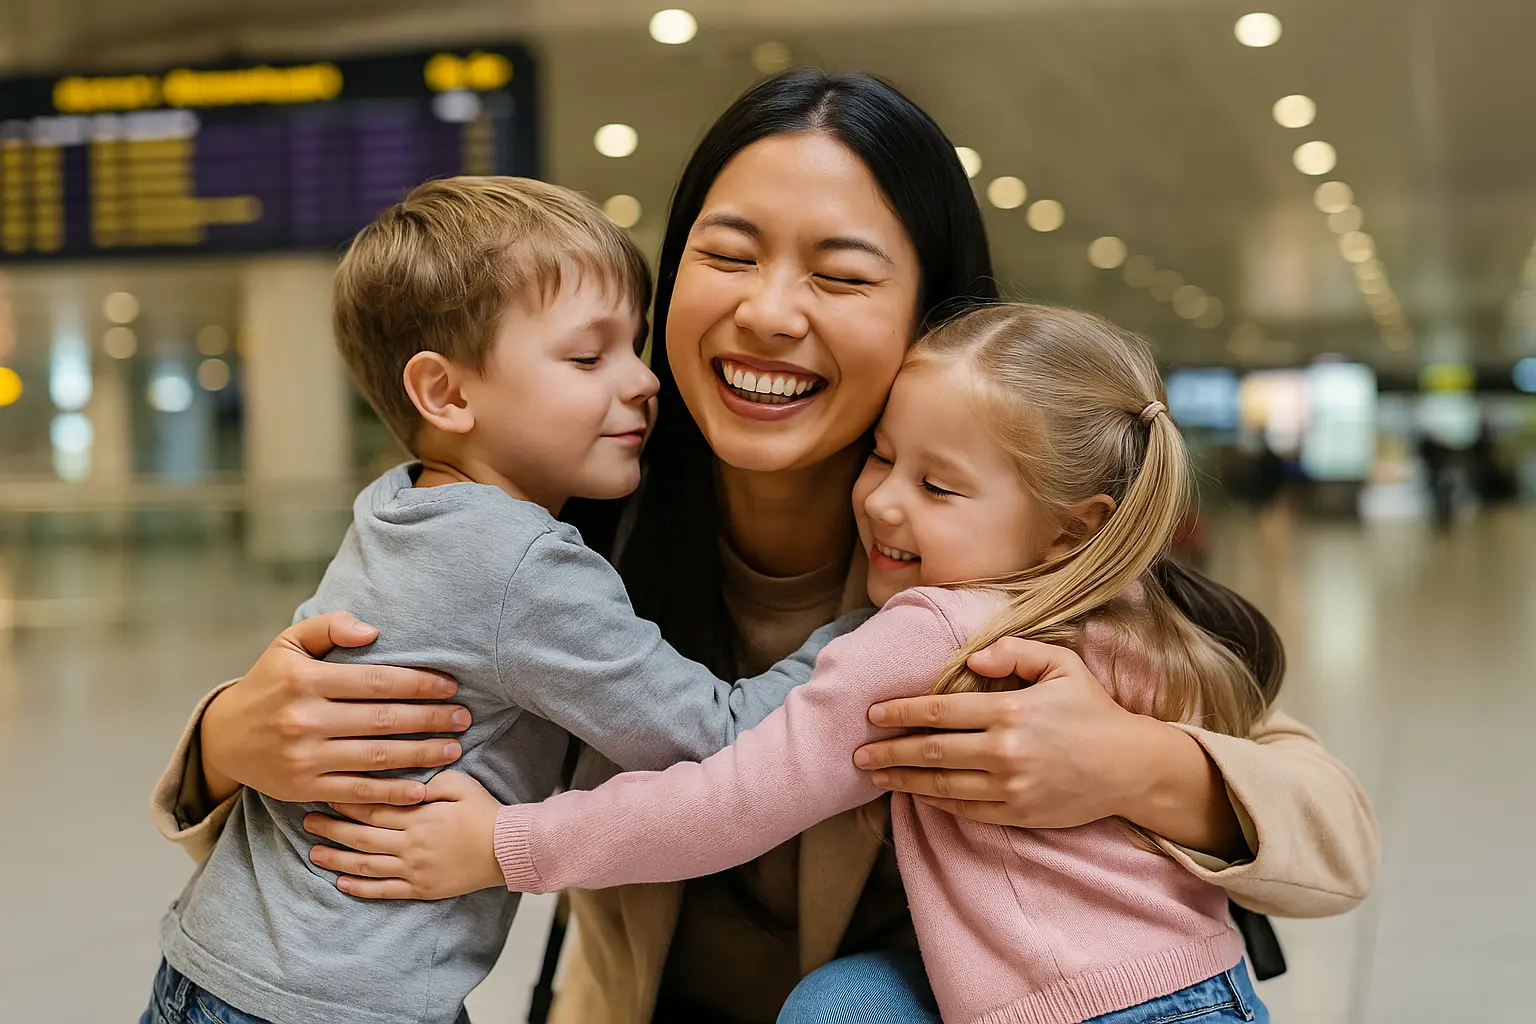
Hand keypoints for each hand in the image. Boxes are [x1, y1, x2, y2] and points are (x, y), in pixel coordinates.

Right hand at [200, 611, 469, 805]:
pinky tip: (421, 790)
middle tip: (464, 718)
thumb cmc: (269, 684)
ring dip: (421, 754)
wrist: (223, 737)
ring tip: (453, 749)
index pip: (377, 681)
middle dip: (430, 719)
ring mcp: (305, 758)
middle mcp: (305, 720)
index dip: (419, 683)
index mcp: (305, 681)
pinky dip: (392, 793)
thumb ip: (330, 627)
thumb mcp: (288, 644)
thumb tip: (372, 632)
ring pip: (376, 757)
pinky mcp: (303, 788)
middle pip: (384, 720)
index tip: (450, 685)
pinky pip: (357, 792)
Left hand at [305, 770, 505, 899]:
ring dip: (336, 859)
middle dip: (332, 827)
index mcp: (418, 816)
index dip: (346, 801)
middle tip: (307, 821)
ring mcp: (413, 869)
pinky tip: (341, 883)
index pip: (372, 807)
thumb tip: (408, 781)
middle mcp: (409, 844)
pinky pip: (383, 890)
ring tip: (314, 853)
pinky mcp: (420, 888)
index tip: (325, 793)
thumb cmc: (485, 813)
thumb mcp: (461, 784)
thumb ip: (432, 780)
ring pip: (365, 865)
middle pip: (360, 836)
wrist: (507, 850)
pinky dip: (360, 888)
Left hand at [854, 638, 1245, 856]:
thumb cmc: (1092, 710)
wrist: (1130, 766)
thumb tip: (972, 660)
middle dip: (888, 752)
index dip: (901, 713)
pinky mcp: (1018, 814)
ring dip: (903, 780)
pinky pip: (965, 810)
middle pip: (931, 751)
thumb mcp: (1061, 665)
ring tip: (877, 777)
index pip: (939, 712)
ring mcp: (1010, 787)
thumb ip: (1014, 652)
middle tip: (857, 755)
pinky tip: (917, 793)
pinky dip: (936, 802)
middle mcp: (1004, 751)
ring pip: (941, 785)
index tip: (873, 715)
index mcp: (1009, 711)